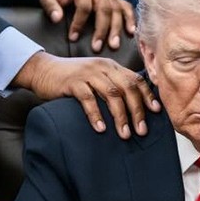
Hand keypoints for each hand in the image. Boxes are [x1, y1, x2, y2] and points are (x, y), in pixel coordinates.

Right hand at [14, 51, 160, 137]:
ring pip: (111, 94)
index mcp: (111, 66)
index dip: (148, 95)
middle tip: (142, 130)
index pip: (136, 79)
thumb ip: (111, 85)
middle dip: (137, 110)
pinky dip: (96, 115)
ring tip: (125, 134)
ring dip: (120, 116)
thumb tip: (132, 106)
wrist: (43, 70)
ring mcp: (88, 74)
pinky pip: (88, 99)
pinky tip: (100, 128)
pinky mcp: (73, 82)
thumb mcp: (95, 77)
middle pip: (127, 88)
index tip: (156, 112)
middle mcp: (103, 68)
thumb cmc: (72, 78)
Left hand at [39, 0, 134, 51]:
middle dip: (101, 29)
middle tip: (96, 47)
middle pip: (104, 9)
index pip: (84, 6)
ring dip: (116, 29)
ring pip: (117, 10)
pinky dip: (131, 19)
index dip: (78, 23)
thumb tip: (57, 18)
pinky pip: (127, 8)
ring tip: (113, 45)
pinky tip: (131, 32)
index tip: (73, 38)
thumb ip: (50, 5)